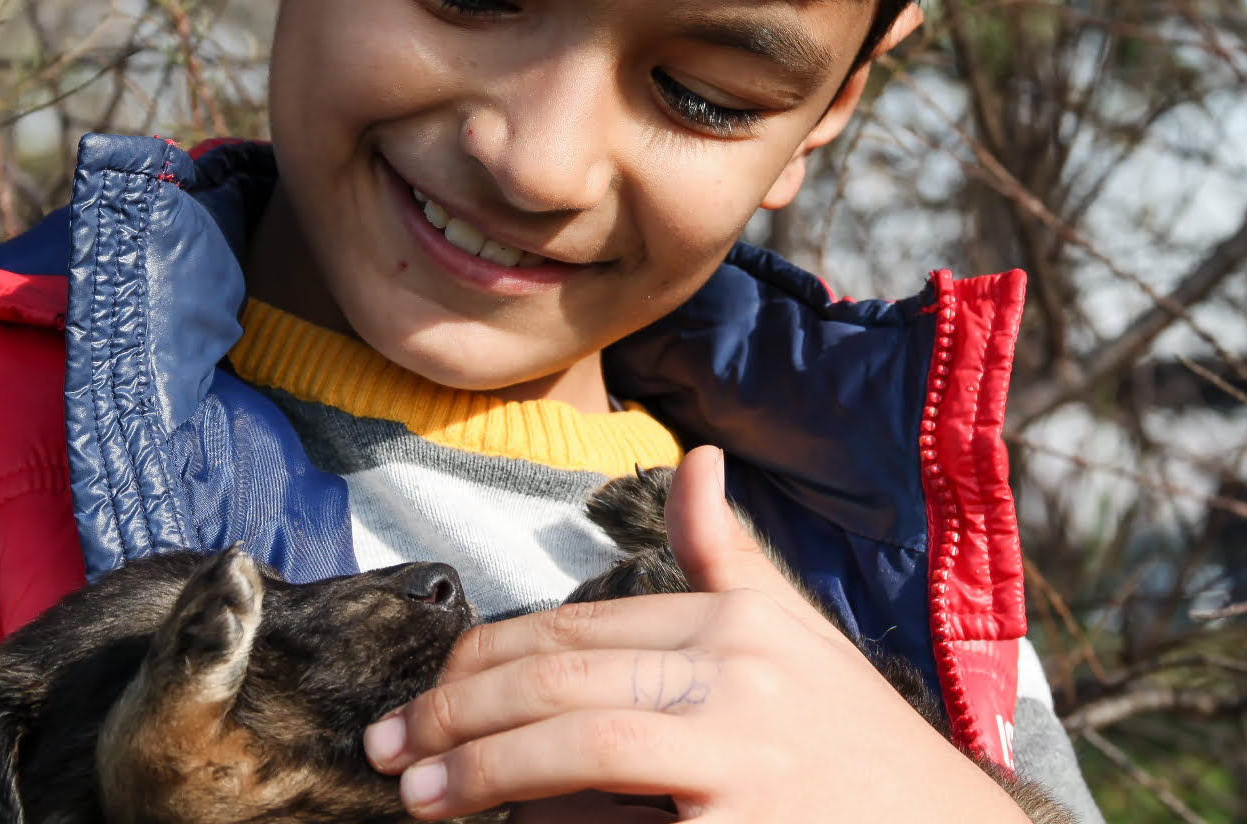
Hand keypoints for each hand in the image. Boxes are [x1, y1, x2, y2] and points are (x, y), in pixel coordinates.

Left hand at [362, 446, 1034, 822]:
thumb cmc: (859, 748)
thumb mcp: (797, 638)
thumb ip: (728, 557)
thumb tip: (694, 459)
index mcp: (737, 621)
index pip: (577, 627)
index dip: (485, 656)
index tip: (427, 687)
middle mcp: (740, 671)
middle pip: (561, 676)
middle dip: (455, 712)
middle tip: (387, 744)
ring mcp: (745, 752)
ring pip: (575, 742)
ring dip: (479, 770)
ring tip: (415, 798)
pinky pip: (615, 820)